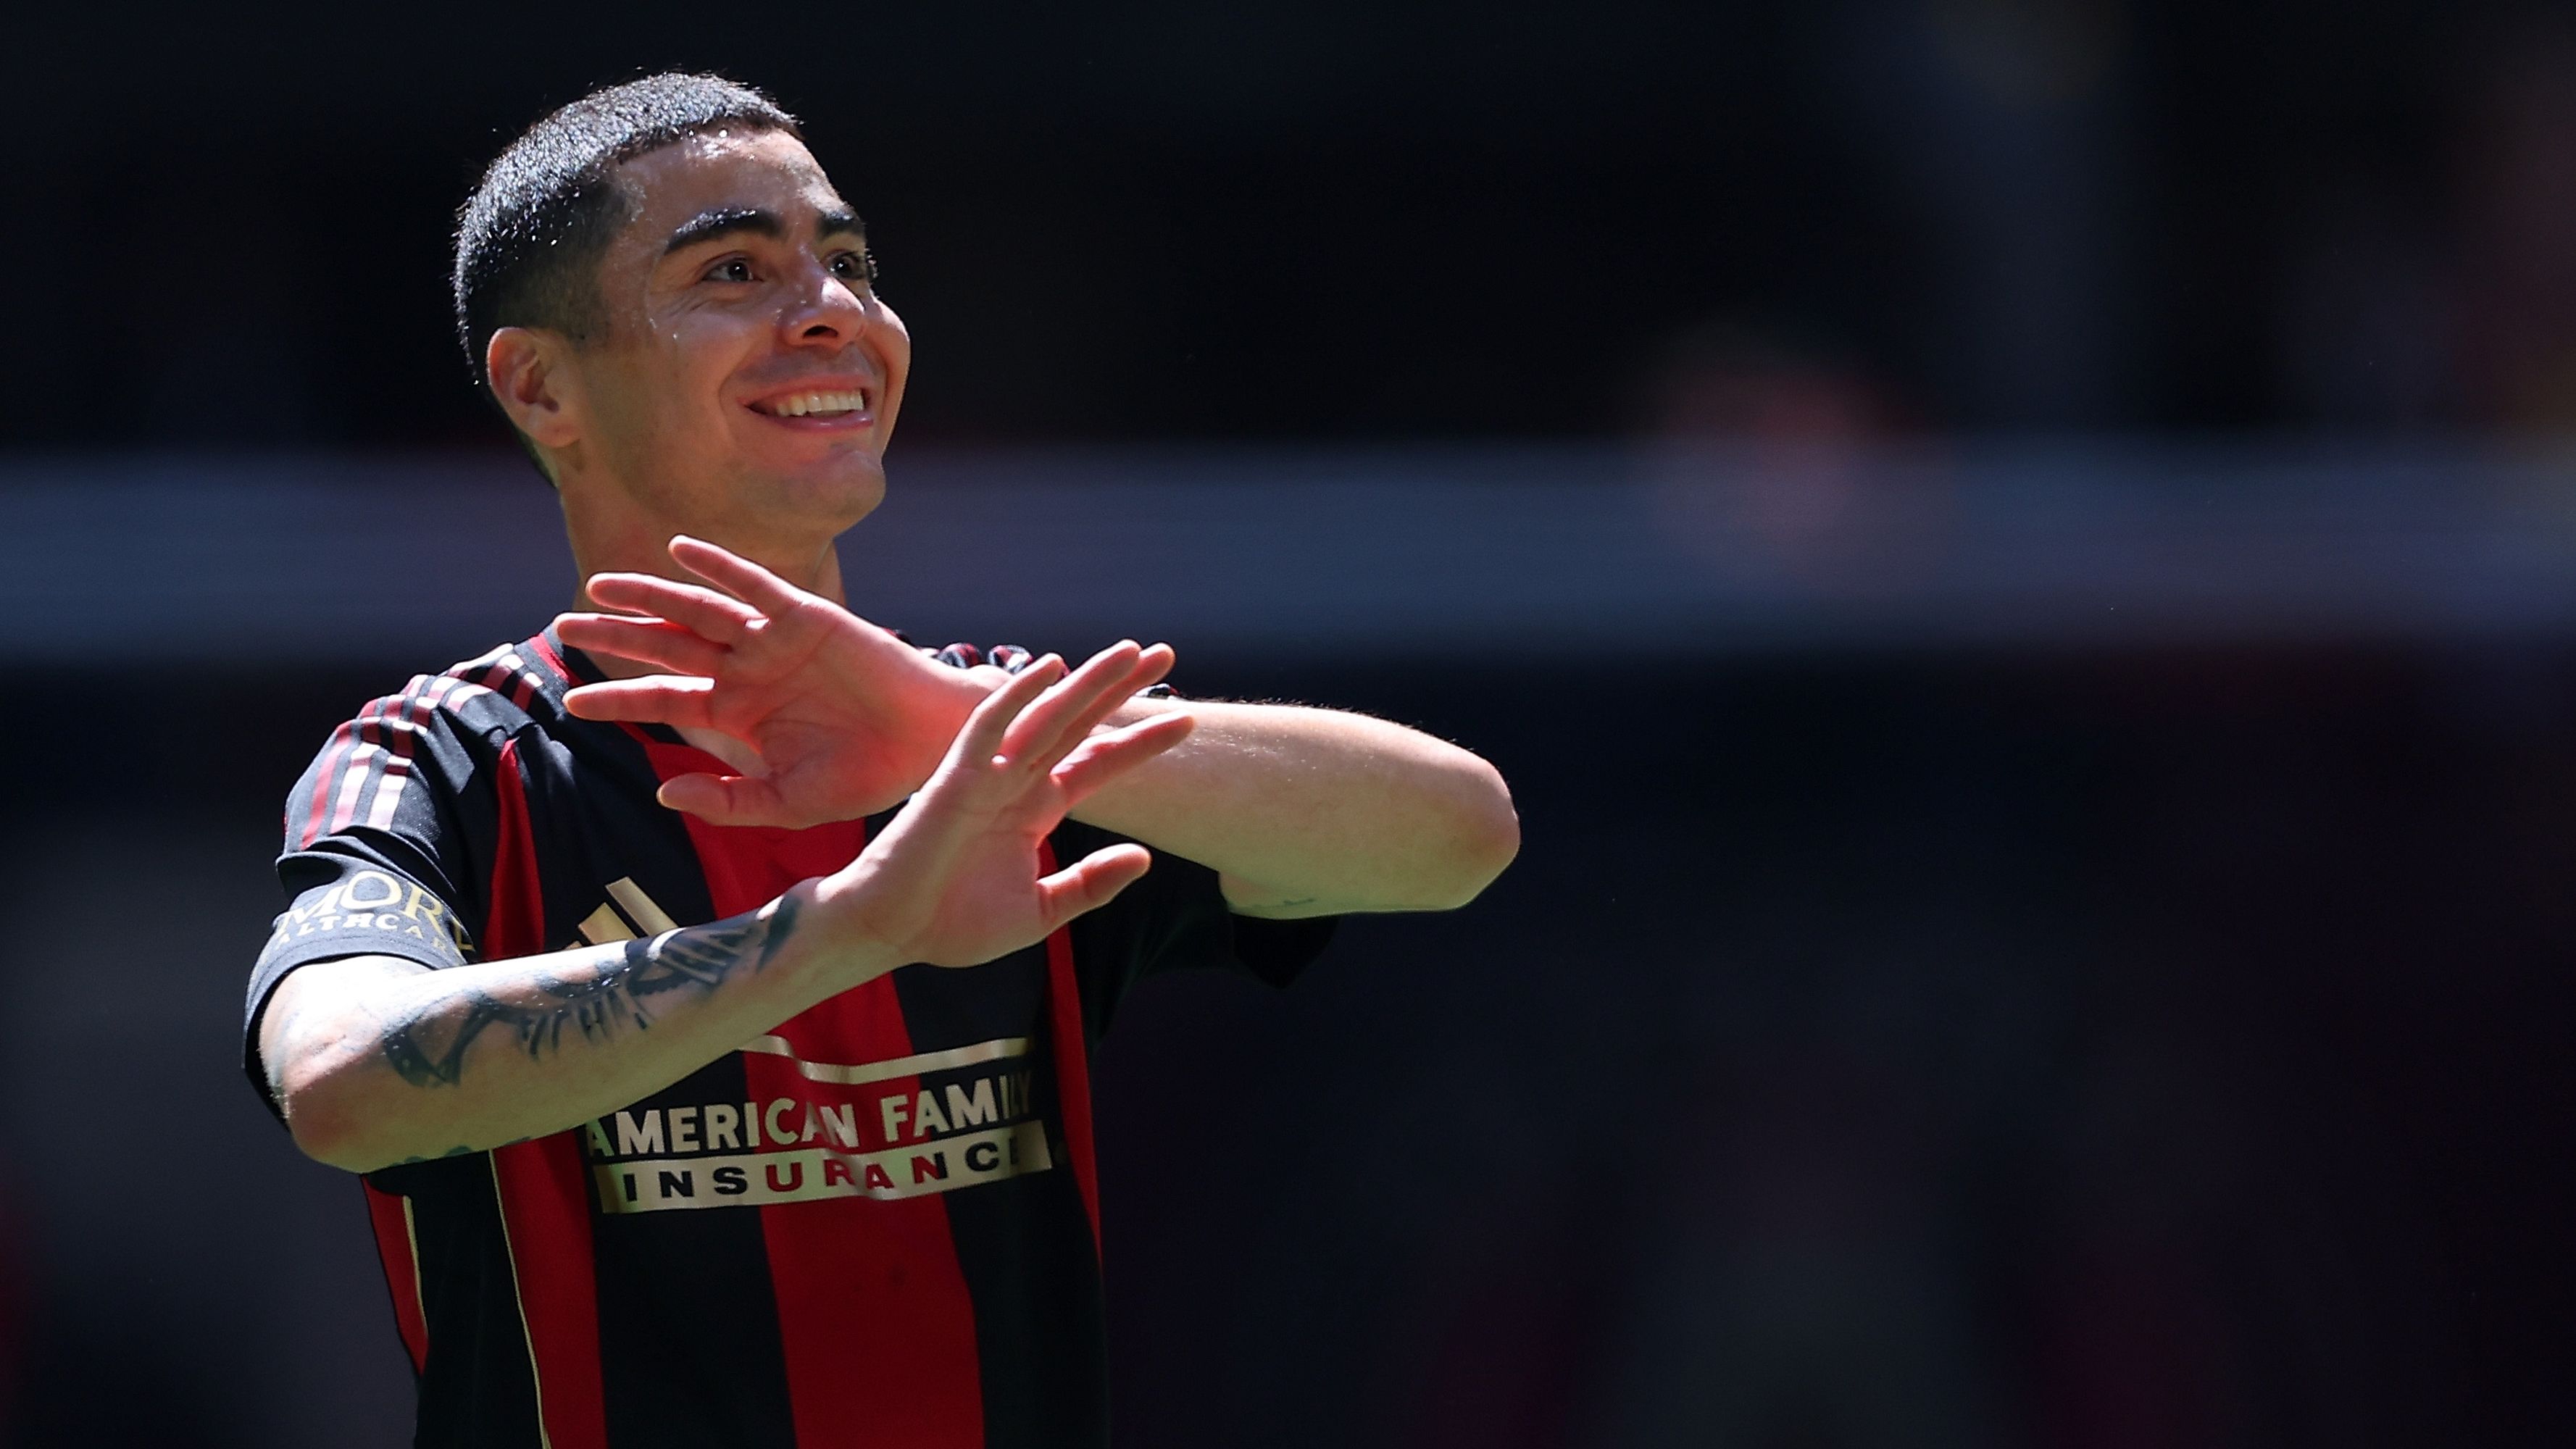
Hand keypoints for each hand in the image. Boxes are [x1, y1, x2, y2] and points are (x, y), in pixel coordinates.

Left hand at [558, 537, 1174, 826]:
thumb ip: (729, 800)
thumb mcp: (789, 802)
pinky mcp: (808, 617)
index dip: (620, 699)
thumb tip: (664, 792)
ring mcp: (775, 641)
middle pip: (669, 646)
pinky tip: (679, 549)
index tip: (574, 701)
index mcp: (739, 715)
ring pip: (700, 611)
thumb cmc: (868, 775)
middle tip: (564, 621)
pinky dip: (718, 565)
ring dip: (652, 594)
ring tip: (601, 584)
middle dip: (617, 635)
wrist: (930, 745)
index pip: (666, 701)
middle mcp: (749, 672)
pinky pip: (754, 586)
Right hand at [823, 642, 1195, 966]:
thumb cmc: (954, 924)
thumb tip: (1146, 856)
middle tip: (1166, 653)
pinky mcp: (956, 779)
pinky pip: (988, 728)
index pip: (1098, 764)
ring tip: (1131, 650)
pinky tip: (1049, 668)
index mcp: (1036, 808)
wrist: (893, 933)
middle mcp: (1016, 782)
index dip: (1141, 742)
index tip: (1185, 721)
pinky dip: (1017, 696)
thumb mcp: (1041, 910)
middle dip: (1120, 690)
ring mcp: (988, 776)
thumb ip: (1090, 884)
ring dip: (1087, 682)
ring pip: (1045, 716)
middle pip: (1079, 724)